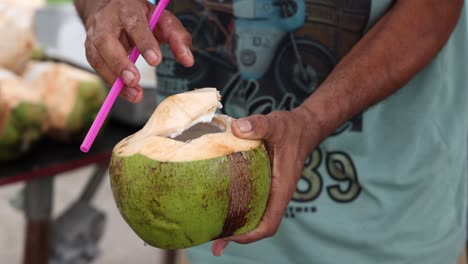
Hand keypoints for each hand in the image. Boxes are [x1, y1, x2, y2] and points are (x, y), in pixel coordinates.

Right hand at [81, 0, 193, 101]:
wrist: (112, 6)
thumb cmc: (141, 16)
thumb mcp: (163, 21)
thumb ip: (177, 38)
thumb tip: (188, 61)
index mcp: (127, 8)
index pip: (135, 24)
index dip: (144, 43)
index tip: (156, 61)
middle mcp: (107, 20)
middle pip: (107, 41)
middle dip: (120, 63)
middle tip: (135, 81)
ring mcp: (95, 34)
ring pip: (98, 56)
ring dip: (114, 78)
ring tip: (134, 94)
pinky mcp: (90, 49)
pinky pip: (97, 67)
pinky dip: (111, 82)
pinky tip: (125, 93)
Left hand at [211, 107, 321, 255]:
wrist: (304, 126)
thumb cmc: (292, 128)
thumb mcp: (276, 124)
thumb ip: (259, 125)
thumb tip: (237, 128)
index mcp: (281, 187)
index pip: (269, 223)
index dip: (250, 235)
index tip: (228, 236)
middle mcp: (277, 194)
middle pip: (258, 225)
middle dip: (237, 236)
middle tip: (212, 240)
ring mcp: (271, 190)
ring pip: (254, 215)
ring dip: (235, 224)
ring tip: (211, 229)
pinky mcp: (264, 183)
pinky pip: (251, 201)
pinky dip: (236, 207)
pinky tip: (218, 203)